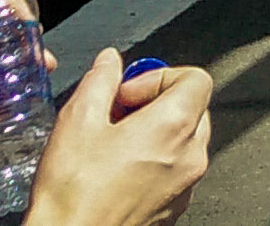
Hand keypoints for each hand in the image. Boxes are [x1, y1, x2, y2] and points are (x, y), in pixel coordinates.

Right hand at [24, 50, 211, 225]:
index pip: (196, 77)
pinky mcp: (173, 207)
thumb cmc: (73, 193)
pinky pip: (174, 171)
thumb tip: (110, 62)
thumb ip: (100, 80)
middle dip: (156, 102)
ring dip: (154, 132)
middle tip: (117, 112)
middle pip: (192, 107)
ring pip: (184, 141)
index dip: (158, 75)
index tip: (127, 90)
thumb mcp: (77, 120)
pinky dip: (154, 161)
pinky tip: (116, 169)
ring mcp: (185, 185)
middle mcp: (190, 156)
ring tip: (113, 142)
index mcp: (174, 126)